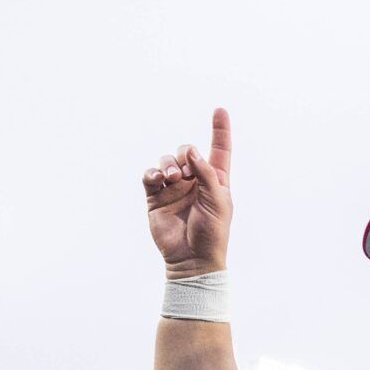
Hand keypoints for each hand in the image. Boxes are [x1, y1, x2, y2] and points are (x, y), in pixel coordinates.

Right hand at [144, 108, 232, 276]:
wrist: (192, 259)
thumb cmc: (212, 233)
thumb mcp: (218, 200)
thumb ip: (206, 173)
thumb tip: (190, 151)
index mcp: (215, 180)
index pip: (219, 149)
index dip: (220, 130)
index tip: (219, 110)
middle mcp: (193, 181)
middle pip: (185, 151)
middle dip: (184, 154)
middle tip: (184, 172)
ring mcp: (173, 188)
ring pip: (166, 161)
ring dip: (168, 164)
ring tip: (172, 178)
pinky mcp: (156, 198)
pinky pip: (150, 176)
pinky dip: (152, 173)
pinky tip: (158, 179)